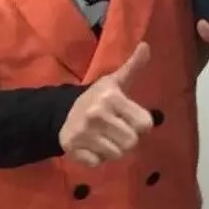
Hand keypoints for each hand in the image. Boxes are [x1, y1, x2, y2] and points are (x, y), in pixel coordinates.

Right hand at [59, 42, 153, 166]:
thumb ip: (133, 67)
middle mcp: (97, 114)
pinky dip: (97, 158)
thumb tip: (146, 46)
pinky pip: (98, 163)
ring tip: (103, 137)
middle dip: (127, 139)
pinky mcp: (72, 149)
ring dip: (113, 149)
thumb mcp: (115, 82)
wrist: (62, 112)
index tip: (128, 118)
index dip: (140, 124)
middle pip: (131, 142)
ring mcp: (83, 133)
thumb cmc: (97, 98)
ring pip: (116, 155)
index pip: (145, 124)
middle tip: (116, 130)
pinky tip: (91, 145)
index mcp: (112, 97)